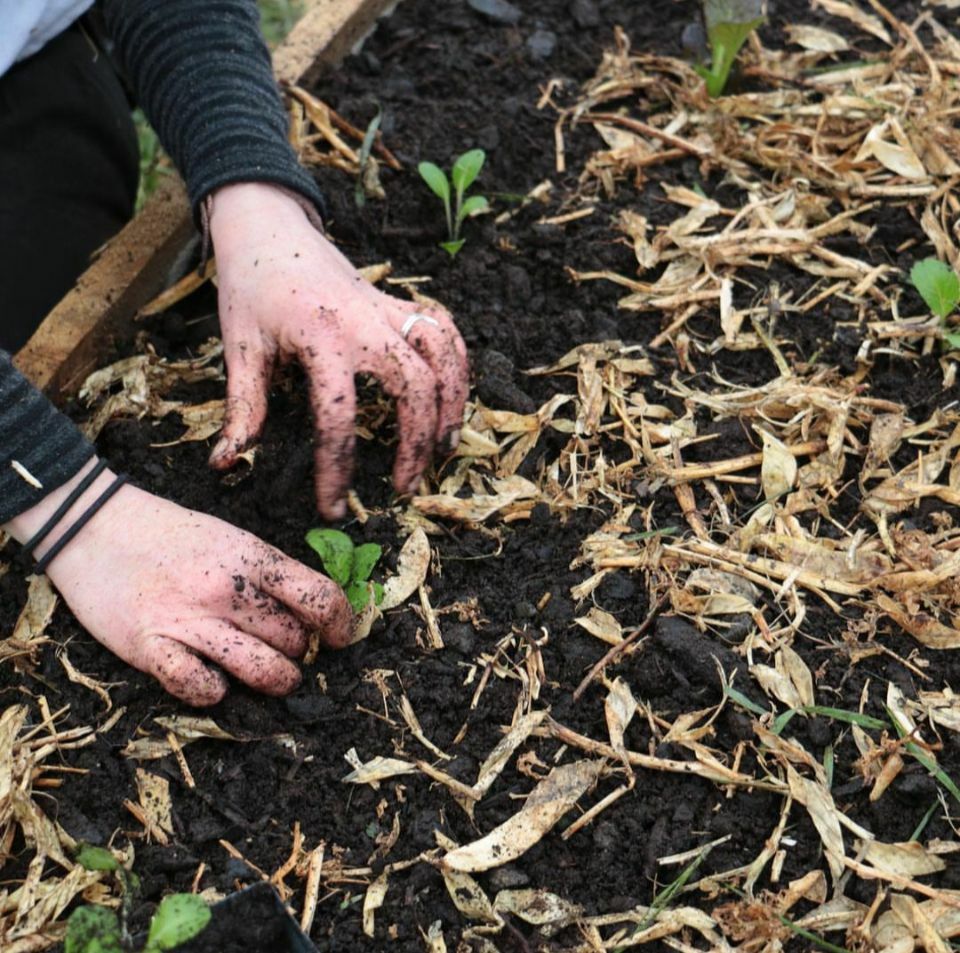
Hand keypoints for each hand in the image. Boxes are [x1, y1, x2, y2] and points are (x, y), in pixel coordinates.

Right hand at [5, 459, 352, 705]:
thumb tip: (313, 610)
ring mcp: (189, 619)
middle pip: (294, 640)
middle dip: (299, 652)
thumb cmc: (170, 534)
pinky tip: (212, 680)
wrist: (93, 526)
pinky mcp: (150, 647)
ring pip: (262, 671)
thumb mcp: (232, 538)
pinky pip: (200, 688)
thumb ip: (269, 572)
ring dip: (276, 681)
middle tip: (288, 650)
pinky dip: (213, 692)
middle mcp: (227, 589)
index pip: (320, 598)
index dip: (341, 625)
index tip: (339, 638)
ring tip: (273, 678)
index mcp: (252, 557)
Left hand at [206, 182, 469, 518]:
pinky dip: (457, 364)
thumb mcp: (240, 348)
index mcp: (320, 337)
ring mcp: (389, 308)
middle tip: (404, 486)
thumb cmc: (251, 290)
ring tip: (444, 450)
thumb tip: (224, 464)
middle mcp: (365, 322)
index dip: (336, 469)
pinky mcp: (400, 302)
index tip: (332, 506)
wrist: (270, 229)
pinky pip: (444, 330)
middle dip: (416, 444)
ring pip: (442, 357)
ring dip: (451, 405)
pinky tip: (452, 399)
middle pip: (413, 388)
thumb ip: (242, 408)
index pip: (339, 416)